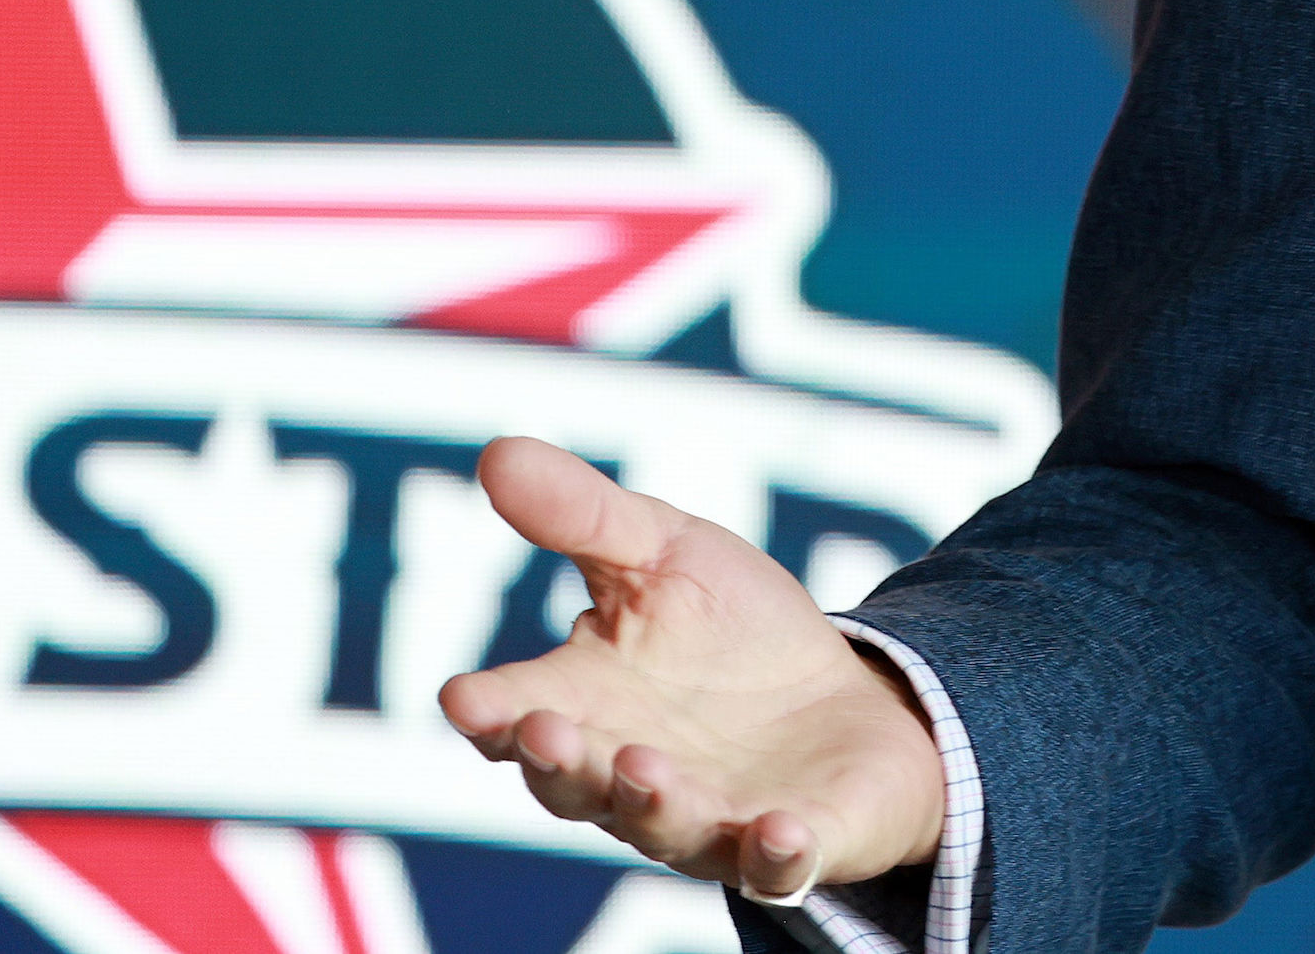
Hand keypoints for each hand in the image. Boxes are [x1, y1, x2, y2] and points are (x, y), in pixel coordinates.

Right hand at [438, 436, 948, 899]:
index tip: (463, 695)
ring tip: (642, 768)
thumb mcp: (664, 553)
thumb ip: (583, 518)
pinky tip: (780, 832)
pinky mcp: (794, 843)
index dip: (490, 710)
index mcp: (588, 707)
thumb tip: (495, 450)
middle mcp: (632, 777)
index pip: (517, 716)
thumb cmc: (734, 634)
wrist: (852, 698)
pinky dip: (777, 854)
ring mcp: (713, 819)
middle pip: (576, 784)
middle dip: (559, 759)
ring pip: (665, 827)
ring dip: (648, 802)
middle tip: (543, 728)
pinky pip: (780, 863)